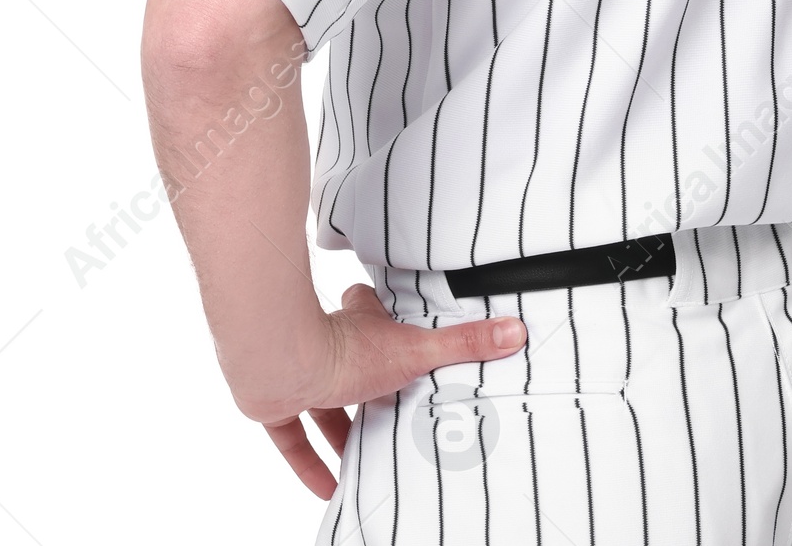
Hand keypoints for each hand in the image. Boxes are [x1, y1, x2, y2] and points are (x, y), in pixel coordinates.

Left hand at [252, 282, 527, 498]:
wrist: (282, 365)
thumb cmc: (347, 349)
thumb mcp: (417, 349)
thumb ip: (464, 343)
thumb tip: (514, 330)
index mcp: (362, 324)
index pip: (368, 306)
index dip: (378, 312)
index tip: (396, 325)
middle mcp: (330, 346)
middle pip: (349, 359)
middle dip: (366, 383)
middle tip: (390, 407)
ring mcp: (301, 376)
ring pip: (322, 403)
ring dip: (338, 427)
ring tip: (363, 454)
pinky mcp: (277, 406)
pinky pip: (292, 437)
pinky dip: (307, 462)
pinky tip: (325, 486)